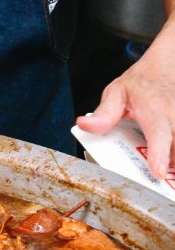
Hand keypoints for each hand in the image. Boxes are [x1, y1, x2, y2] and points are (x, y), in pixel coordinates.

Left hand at [76, 22, 174, 178]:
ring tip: (162, 175)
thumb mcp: (117, 92)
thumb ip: (103, 114)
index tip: (160, 173)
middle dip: (171, 166)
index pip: (160, 135)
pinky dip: (174, 155)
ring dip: (174, 162)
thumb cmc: (141, 83)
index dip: (160, 155)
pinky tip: (167, 162)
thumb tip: (83, 125)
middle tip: (157, 184)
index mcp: (156, 111)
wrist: (168, 66)